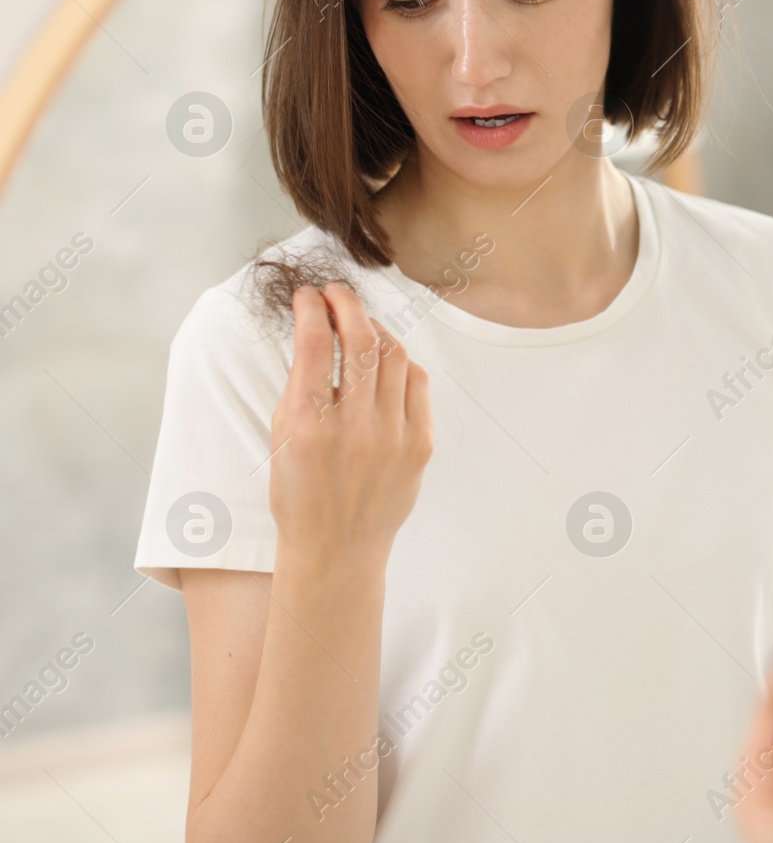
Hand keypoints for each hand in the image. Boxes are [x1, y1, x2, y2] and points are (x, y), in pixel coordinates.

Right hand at [268, 283, 432, 568]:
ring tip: (359, 324)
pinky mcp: (421, 445)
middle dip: (347, 304)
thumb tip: (319, 331)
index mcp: (309, 424)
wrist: (336, 548)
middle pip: (362, 339)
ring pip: (394, 355)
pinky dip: (400, 364)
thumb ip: (300, 385)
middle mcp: (355, 427)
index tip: (308, 294)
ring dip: (375, 329)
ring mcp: (394, 436)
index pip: (316, 342)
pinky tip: (385, 361)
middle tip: (335, 293)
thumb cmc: (300, 492)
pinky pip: (416, 384)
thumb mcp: (281, 437)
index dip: (312, 307)